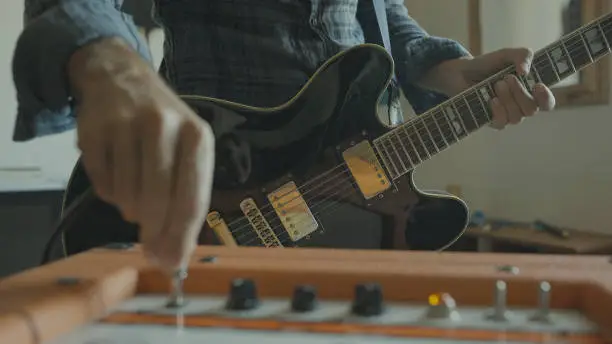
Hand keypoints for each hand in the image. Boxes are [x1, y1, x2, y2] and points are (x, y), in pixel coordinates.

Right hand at [69, 38, 214, 270]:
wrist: (121, 77)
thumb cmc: (164, 124)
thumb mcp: (188, 150)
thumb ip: (186, 197)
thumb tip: (174, 256)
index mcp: (197, 136)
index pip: (192, 199)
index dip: (181, 238)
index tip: (172, 264)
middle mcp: (164, 127)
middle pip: (158, 203)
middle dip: (153, 231)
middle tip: (149, 243)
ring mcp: (126, 126)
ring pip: (127, 196)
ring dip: (130, 208)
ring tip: (135, 191)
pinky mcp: (94, 130)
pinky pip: (101, 183)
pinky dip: (108, 192)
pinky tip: (116, 173)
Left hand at [450, 48, 555, 128]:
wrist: (462, 72)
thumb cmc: (487, 64)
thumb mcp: (506, 54)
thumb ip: (522, 55)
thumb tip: (525, 71)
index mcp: (529, 91)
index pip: (546, 103)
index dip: (546, 98)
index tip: (537, 86)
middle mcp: (519, 105)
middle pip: (531, 110)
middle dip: (520, 93)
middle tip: (506, 78)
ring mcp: (505, 115)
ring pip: (517, 118)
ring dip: (508, 100)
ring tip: (497, 84)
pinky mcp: (490, 121)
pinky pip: (501, 124)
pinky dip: (498, 111)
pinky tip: (491, 100)